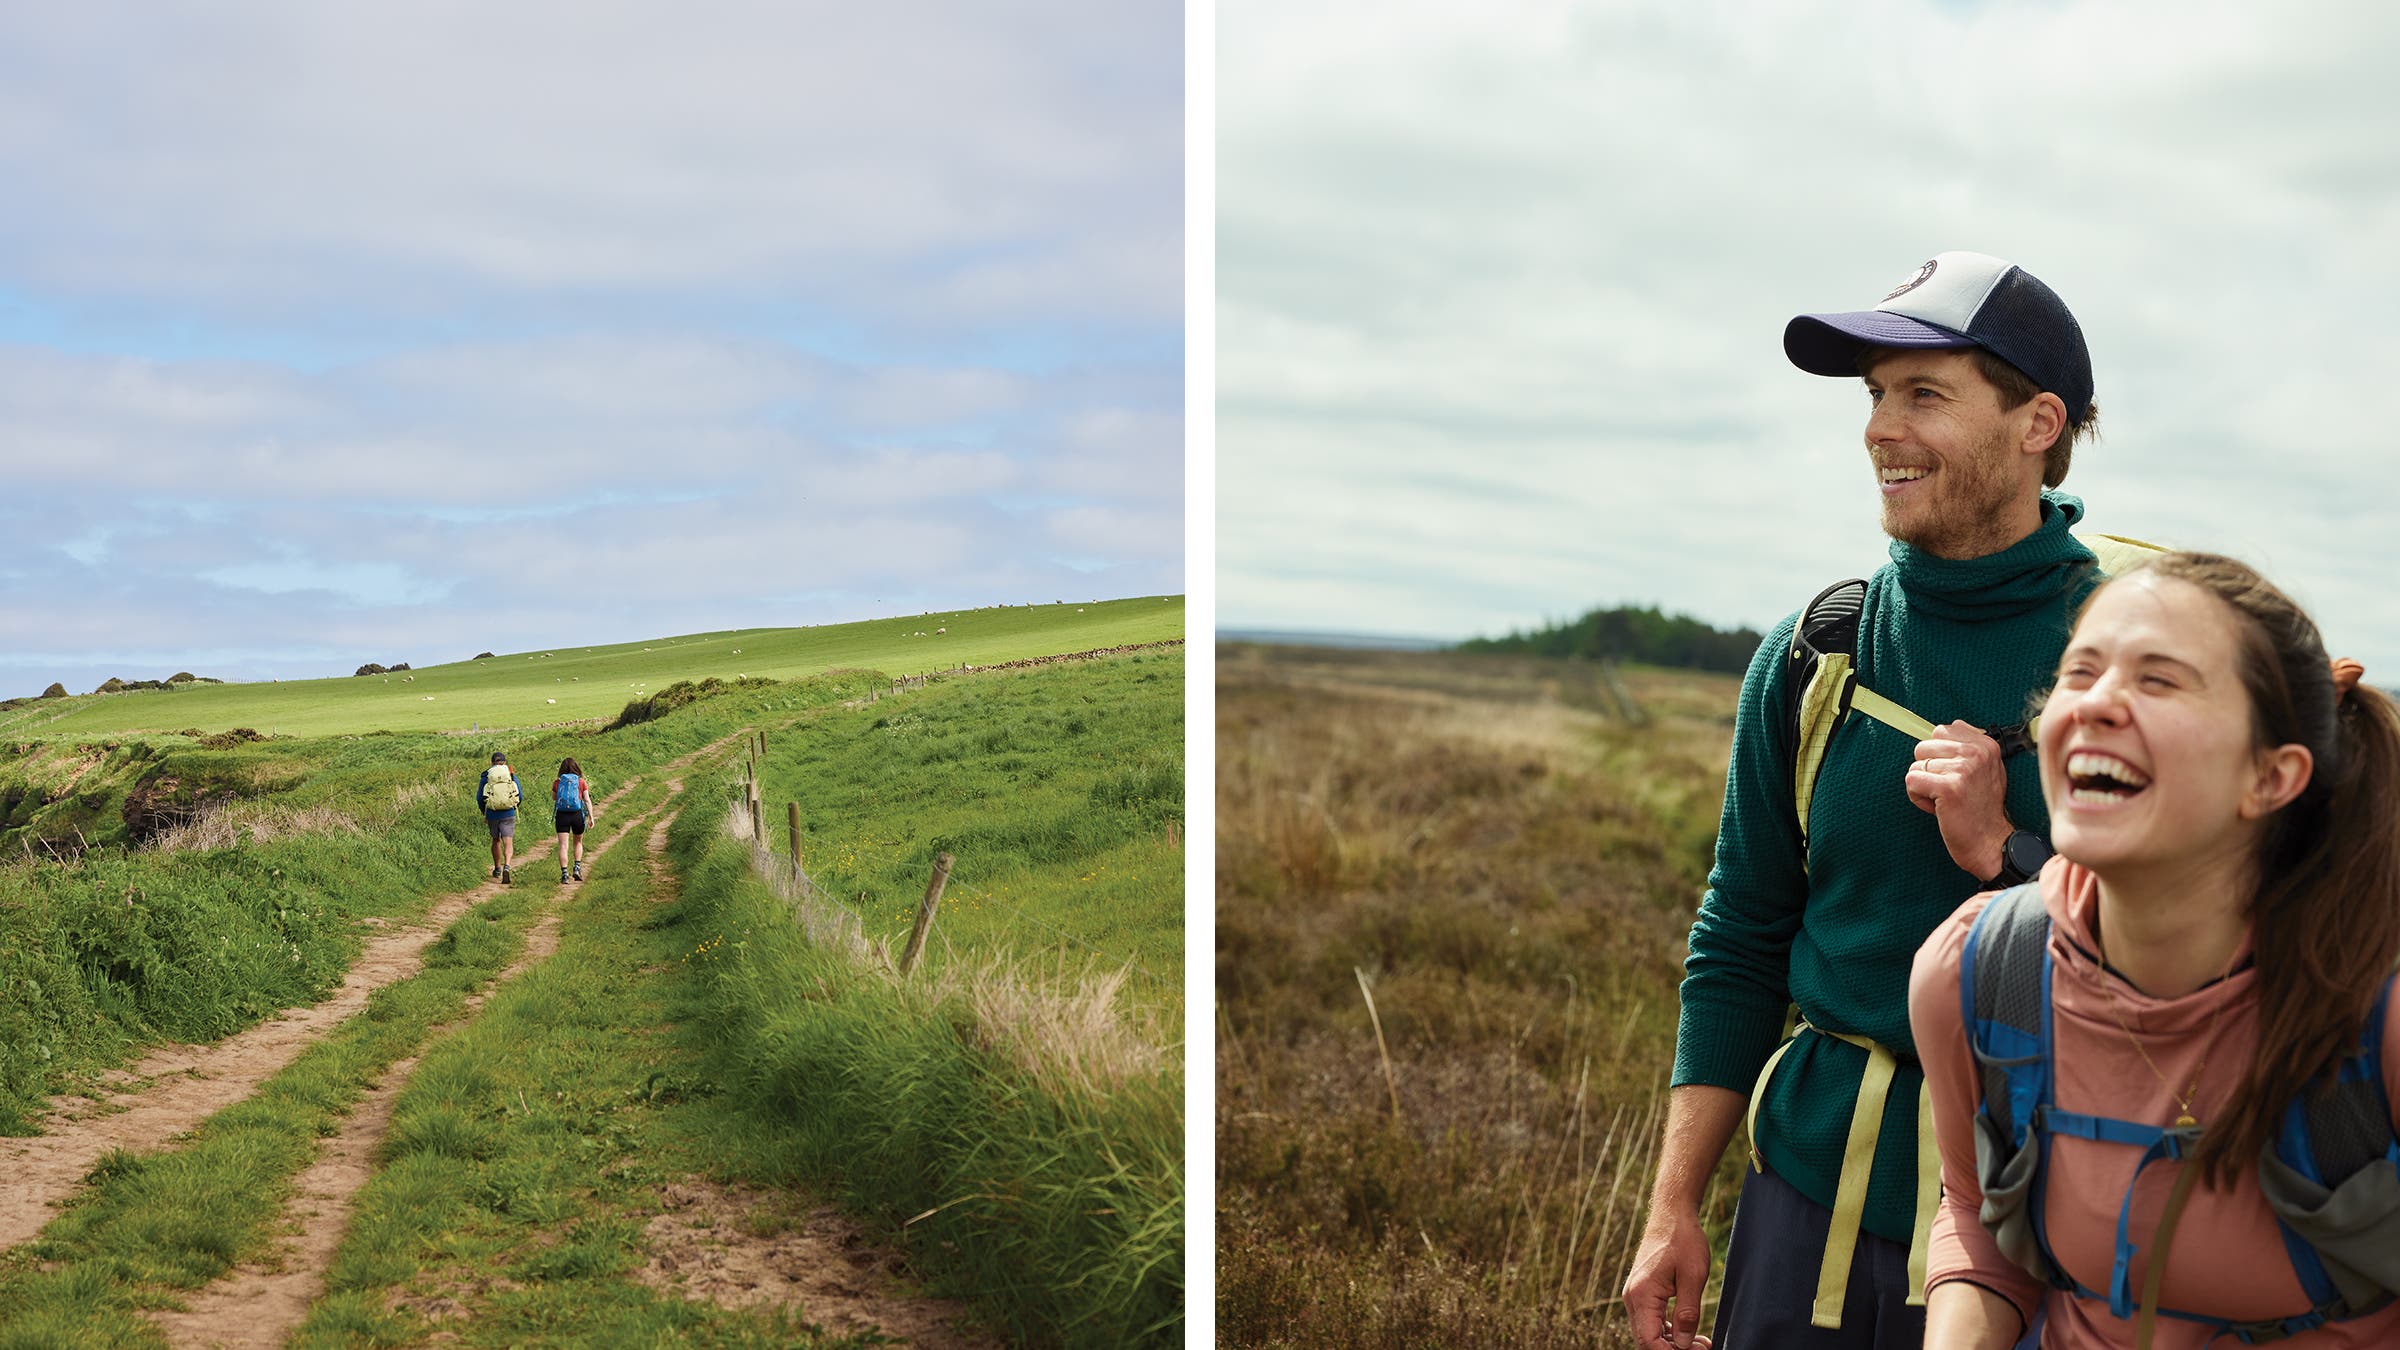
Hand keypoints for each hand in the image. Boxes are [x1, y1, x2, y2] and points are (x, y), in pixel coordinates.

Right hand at [1622, 1201, 1714, 1349]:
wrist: (1671, 1215)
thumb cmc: (1683, 1241)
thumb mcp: (1693, 1277)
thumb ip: (1687, 1313)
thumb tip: (1685, 1344)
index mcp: (1642, 1294)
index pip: (1649, 1341)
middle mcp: (1632, 1298)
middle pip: (1646, 1340)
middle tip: (1704, 1348)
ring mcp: (1635, 1295)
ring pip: (1649, 1333)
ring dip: (1673, 1343)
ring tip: (1703, 1343)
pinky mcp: (1642, 1293)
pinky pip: (1651, 1321)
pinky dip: (1669, 1331)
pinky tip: (1691, 1332)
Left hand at [1905, 719, 2011, 879]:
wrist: (1990, 842)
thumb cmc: (1982, 808)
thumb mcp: (1987, 769)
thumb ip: (1970, 746)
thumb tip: (1950, 726)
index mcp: (1985, 744)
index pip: (1941, 730)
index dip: (1939, 755)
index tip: (1955, 775)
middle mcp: (1976, 752)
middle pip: (1924, 746)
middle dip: (1928, 770)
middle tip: (1948, 790)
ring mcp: (1963, 769)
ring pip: (1916, 765)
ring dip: (1924, 787)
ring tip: (1945, 800)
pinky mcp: (1948, 787)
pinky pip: (1911, 781)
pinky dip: (1918, 798)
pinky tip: (1937, 808)